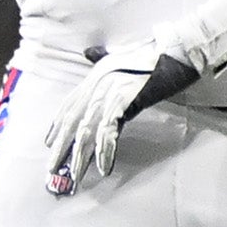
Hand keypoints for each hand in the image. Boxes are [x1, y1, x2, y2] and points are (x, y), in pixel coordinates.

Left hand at [44, 35, 201, 192]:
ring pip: (87, 130)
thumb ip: (102, 56)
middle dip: (62, 146)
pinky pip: (109, 132)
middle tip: (53, 167)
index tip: (50, 142)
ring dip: (80, 155)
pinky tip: (104, 168)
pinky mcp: (123, 101)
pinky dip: (105, 152)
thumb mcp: (121, 54)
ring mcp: (109, 92)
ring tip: (75, 175)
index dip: (58, 125)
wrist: (175, 51)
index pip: (70, 104)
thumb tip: (89, 52)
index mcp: (94, 75)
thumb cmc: (153, 55)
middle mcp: (97, 83)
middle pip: (73, 120)